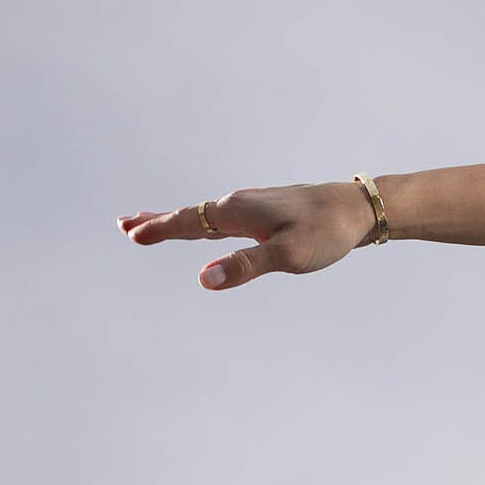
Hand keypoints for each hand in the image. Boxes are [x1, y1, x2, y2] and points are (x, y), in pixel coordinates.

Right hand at [117, 182, 371, 290]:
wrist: (359, 210)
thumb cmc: (326, 233)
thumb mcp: (287, 257)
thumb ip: (244, 267)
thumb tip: (203, 280)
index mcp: (237, 212)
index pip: (188, 222)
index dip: (158, 229)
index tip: (130, 233)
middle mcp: (239, 203)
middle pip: (190, 215)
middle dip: (156, 222)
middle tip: (124, 226)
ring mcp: (252, 205)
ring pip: (205, 215)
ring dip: (177, 221)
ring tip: (153, 224)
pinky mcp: (266, 210)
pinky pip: (224, 217)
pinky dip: (203, 221)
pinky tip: (207, 226)